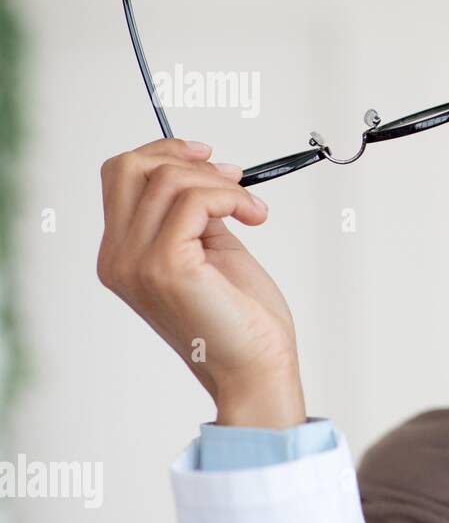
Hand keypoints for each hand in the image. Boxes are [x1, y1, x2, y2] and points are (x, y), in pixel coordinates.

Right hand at [97, 138, 305, 426]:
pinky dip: (231, 197)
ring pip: (166, 180)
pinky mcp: (165, 267)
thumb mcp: (213, 252)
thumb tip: (206, 173)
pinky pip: (193, 201)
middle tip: (233, 178)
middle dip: (185, 158)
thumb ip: (196, 215)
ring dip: (220, 184)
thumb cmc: (242, 320)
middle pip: (129, 168)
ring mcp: (136, 263)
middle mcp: (118, 259)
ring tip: (253, 209)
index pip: (120, 177)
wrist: (256, 368)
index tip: (210, 158)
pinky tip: (255, 217)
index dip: (164, 154)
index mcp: (122, 254)